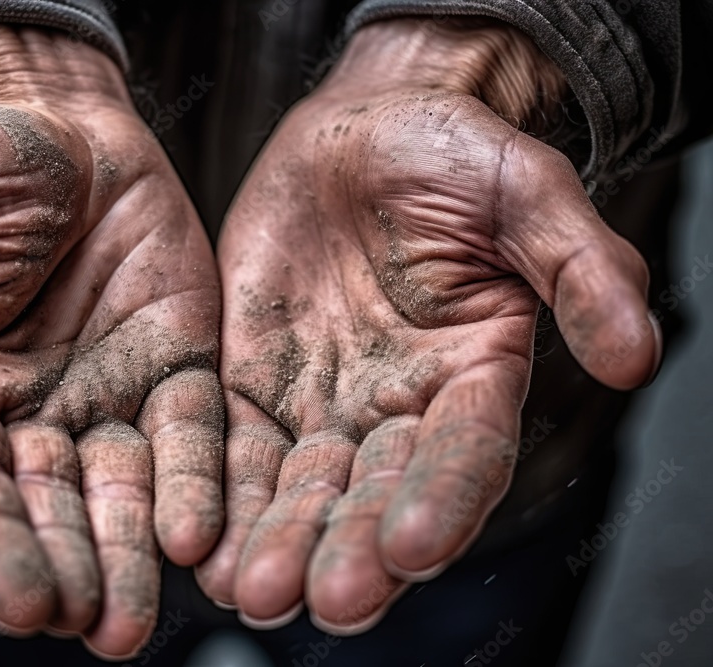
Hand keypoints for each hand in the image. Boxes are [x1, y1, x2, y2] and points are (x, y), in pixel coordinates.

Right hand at [0, 27, 222, 657]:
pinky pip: (192, 432)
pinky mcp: (177, 367)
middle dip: (72, 568)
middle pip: (50, 508)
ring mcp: (109, 396)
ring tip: (142, 617)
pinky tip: (201, 535)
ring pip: (123, 489)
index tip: (21, 607)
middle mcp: (33, 415)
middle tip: (99, 630)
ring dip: (133, 553)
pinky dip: (196, 481)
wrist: (63, 126)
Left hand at [197, 18, 659, 633]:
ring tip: (251, 594)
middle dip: (350, 548)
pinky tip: (200, 547)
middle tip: (326, 599)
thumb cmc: (452, 156)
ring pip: (300, 487)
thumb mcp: (528, 194)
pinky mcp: (255, 384)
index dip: (442, 500)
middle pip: (376, 494)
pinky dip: (220, 494)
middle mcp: (397, 408)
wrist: (359, 135)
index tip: (412, 548)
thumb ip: (581, 270)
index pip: (465, 455)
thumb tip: (637, 355)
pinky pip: (235, 446)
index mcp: (473, 376)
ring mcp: (322, 403)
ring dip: (278, 541)